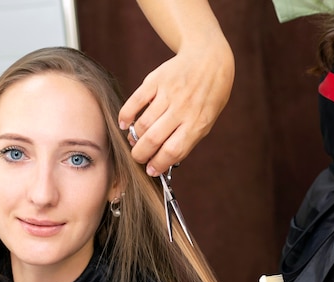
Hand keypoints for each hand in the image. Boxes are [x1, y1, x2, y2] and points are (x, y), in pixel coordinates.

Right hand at [119, 41, 233, 175]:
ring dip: (134, 138)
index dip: (158, 164)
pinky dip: (125, 116)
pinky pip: (134, 102)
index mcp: (198, 123)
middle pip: (153, 140)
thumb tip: (162, 161)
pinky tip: (125, 124)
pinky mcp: (155, 80)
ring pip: (142, 124)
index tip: (150, 170)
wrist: (209, 59)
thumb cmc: (208, 96)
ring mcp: (168, 94)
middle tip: (138, 157)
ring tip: (135, 141)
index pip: (173, 151)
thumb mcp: (206, 120)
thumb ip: (187, 140)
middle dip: (140, 155)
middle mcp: (182, 109)